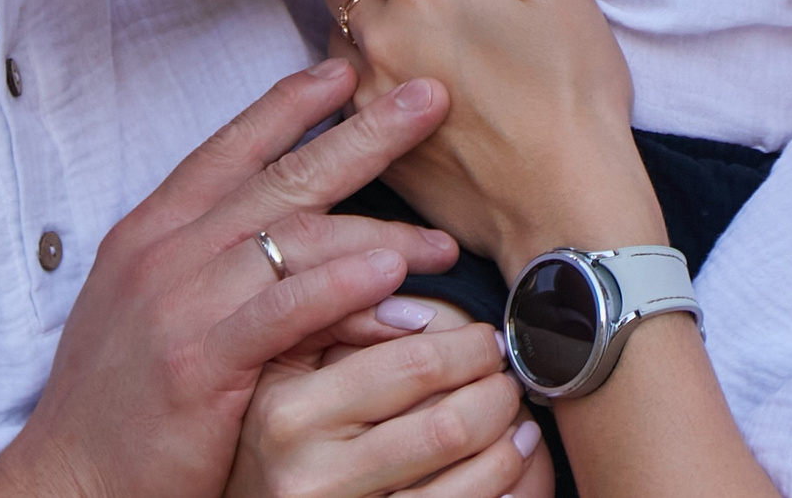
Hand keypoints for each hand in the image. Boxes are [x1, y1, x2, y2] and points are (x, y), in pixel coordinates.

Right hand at [0, 60, 463, 497]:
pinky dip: (339, 287)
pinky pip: (281, 311)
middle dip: (362, 132)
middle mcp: (166, 252)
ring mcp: (179, 303)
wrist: (68, 481)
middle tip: (430, 98)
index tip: (345, 70)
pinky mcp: (198, 362)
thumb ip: (221, 266)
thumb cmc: (119, 401)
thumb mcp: (160, 312)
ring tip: (443, 239)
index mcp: (152, 231)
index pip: (230, 148)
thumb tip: (302, 238)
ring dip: (379, 231)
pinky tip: (390, 273)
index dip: (290, 104)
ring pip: (294, 241)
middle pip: (281, 176)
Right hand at [227, 302, 551, 497]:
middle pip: (446, 424)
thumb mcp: (282, 376)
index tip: (486, 336)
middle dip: (496, 391)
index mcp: (289, 412)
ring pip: (465, 478)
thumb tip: (419, 310)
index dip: (466, 346)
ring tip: (518, 416)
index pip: (410, 364)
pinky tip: (510, 461)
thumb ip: (334, 324)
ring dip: (508, 442)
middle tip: (506, 372)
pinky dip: (500, 485)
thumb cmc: (272, 438)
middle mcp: (311, 473)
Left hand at [320, 0, 662, 279]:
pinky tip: (403, 79)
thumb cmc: (574, 94)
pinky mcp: (368, 145)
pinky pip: (342, 92)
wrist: (567, 208)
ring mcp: (364, 97)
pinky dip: (360, 75)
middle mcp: (375, 38)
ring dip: (354, 20)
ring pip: (332, 34)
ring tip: (400, 21)